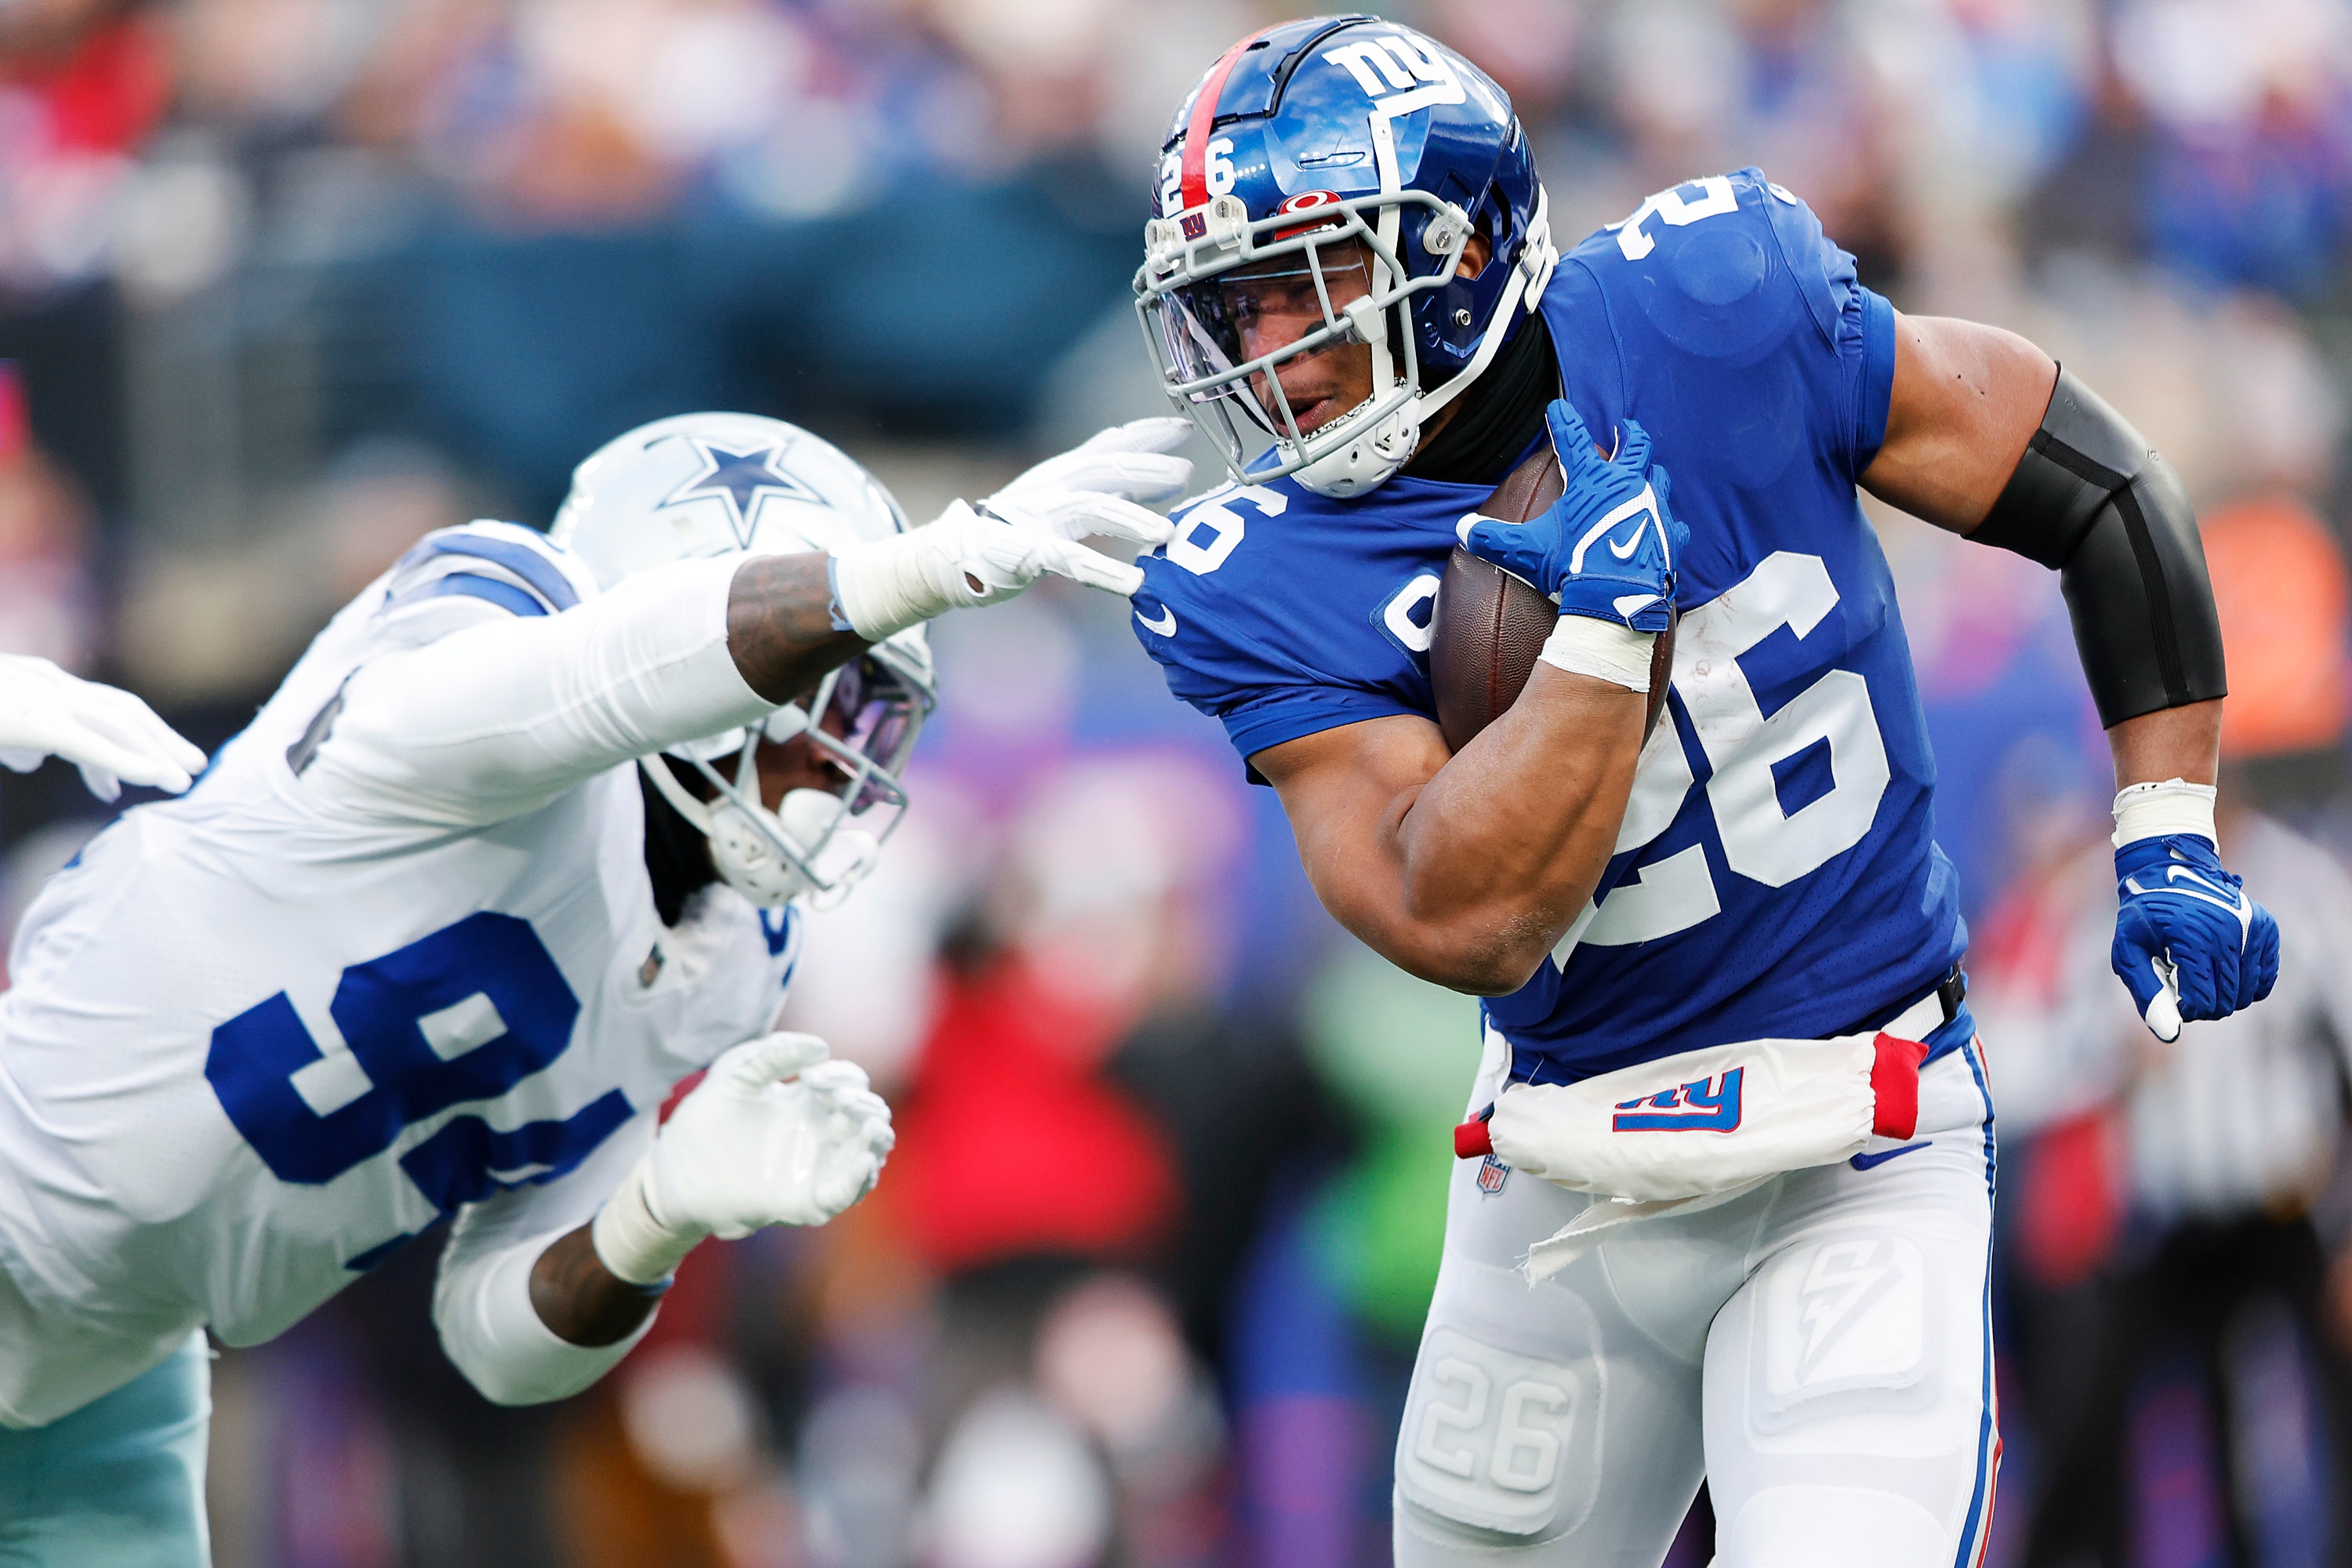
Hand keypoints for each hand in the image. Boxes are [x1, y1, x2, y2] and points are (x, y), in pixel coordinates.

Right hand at [0, 654, 206, 801]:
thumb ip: (18, 743)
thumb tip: (35, 762)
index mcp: (44, 685)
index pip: (105, 707)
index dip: (141, 733)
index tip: (160, 765)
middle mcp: (50, 684)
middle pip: (124, 710)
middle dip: (163, 740)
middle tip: (195, 766)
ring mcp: (42, 698)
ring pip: (117, 725)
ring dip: (157, 754)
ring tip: (183, 783)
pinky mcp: (30, 720)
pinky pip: (86, 741)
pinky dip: (123, 760)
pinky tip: (152, 777)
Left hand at [589, 1033, 893, 1283]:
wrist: (677, 1168)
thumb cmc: (705, 1118)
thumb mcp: (736, 1072)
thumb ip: (774, 1054)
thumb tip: (821, 1047)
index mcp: (807, 1101)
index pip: (849, 1083)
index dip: (841, 1076)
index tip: (811, 1077)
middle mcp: (819, 1133)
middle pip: (868, 1116)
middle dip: (865, 1104)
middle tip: (840, 1099)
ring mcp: (815, 1167)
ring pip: (869, 1153)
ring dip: (877, 1138)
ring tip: (871, 1127)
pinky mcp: (805, 1200)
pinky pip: (845, 1194)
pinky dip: (861, 1180)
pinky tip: (864, 1162)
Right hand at [830, 419, 1189, 639]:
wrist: (949, 556)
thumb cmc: (1012, 528)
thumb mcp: (1059, 495)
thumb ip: (1104, 482)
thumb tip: (1154, 468)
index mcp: (1062, 473)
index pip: (1109, 445)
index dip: (1146, 434)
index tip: (1183, 427)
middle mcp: (1052, 487)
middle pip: (1107, 469)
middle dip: (1148, 470)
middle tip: (1188, 475)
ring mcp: (1037, 518)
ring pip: (1091, 510)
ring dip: (1132, 520)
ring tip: (1169, 536)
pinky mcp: (1024, 552)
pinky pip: (1068, 560)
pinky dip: (1103, 572)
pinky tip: (1134, 585)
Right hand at [1455, 401, 1683, 632]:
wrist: (1616, 600)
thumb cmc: (1572, 568)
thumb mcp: (1526, 553)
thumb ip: (1492, 538)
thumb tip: (1463, 529)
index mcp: (1592, 482)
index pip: (1573, 441)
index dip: (1563, 421)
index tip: (1558, 407)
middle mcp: (1628, 486)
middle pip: (1636, 446)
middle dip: (1629, 433)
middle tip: (1625, 427)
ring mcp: (1654, 508)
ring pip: (1659, 478)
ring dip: (1651, 473)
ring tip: (1647, 473)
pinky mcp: (1670, 535)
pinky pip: (1674, 523)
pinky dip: (1668, 522)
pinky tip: (1667, 526)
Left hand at [2112, 834, 2278, 1040]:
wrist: (2170, 872)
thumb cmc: (2144, 918)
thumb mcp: (2128, 952)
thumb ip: (2147, 994)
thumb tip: (2170, 1035)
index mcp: (2193, 938)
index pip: (2203, 1004)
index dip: (2185, 1009)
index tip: (2172, 992)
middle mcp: (2229, 931)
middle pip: (2227, 1003)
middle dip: (2203, 1003)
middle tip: (2184, 982)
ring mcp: (2251, 928)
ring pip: (2247, 995)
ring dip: (2223, 994)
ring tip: (2200, 971)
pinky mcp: (2266, 928)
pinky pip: (2265, 979)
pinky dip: (2246, 983)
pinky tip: (2224, 968)